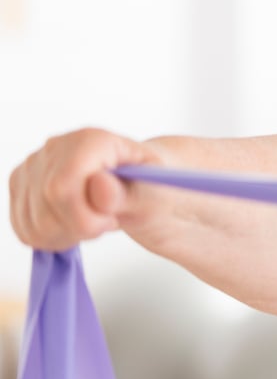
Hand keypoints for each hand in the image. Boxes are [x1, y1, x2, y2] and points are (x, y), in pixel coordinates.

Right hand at [9, 128, 163, 250]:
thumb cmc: (149, 186)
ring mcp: (33, 165)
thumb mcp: (154, 193)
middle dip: (80, 227)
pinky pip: (24, 227)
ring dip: (67, 235)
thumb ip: (129, 192)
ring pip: (32, 222)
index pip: (63, 188)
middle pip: (46, 206)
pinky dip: (50, 238)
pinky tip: (75, 226)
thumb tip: (101, 186)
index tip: (112, 220)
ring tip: (94, 221)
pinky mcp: (21, 185)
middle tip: (107, 222)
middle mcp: (56, 147)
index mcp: (91, 140)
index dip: (85, 216)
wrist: (139, 185)